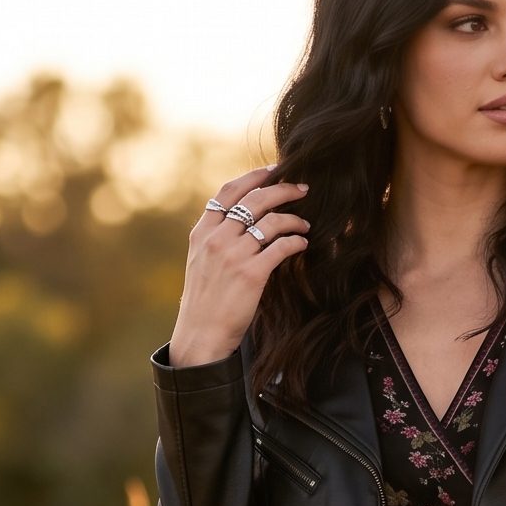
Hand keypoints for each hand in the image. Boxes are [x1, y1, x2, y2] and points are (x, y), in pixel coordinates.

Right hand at [168, 166, 309, 366]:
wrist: (200, 334)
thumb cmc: (204, 302)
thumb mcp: (200, 262)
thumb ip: (216, 238)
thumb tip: (240, 220)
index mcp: (202, 232)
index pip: (229, 192)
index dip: (254, 177)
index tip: (274, 170)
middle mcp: (217, 238)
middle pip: (255, 200)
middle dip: (283, 189)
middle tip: (302, 188)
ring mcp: (233, 255)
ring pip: (271, 221)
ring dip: (293, 218)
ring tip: (305, 224)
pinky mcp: (251, 274)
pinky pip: (281, 247)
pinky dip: (296, 242)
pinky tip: (302, 244)